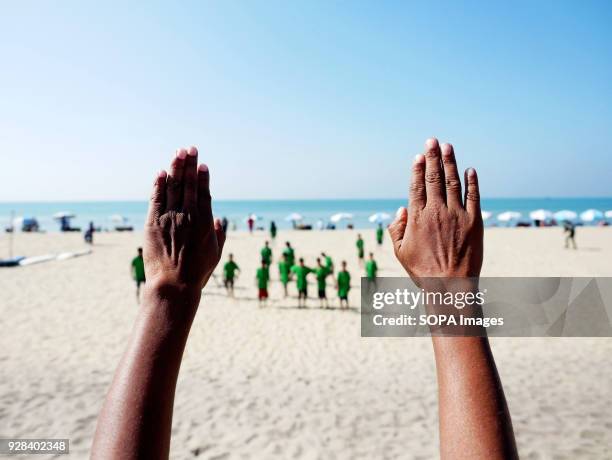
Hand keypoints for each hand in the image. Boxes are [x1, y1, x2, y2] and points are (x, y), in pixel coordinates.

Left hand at [144, 146, 225, 299]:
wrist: (173, 285)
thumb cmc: (197, 273)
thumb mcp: (215, 254)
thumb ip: (219, 235)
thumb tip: (219, 220)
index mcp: (205, 222)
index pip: (204, 193)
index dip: (203, 177)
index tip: (202, 164)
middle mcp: (188, 215)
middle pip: (189, 184)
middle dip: (189, 164)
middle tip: (190, 148)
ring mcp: (170, 217)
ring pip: (173, 186)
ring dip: (175, 167)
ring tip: (178, 153)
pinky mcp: (153, 223)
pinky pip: (156, 198)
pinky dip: (158, 184)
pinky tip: (161, 172)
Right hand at [388, 138, 482, 280]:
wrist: (451, 286)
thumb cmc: (423, 271)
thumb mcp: (401, 252)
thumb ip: (396, 229)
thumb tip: (401, 209)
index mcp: (418, 217)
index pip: (416, 186)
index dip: (417, 168)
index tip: (418, 155)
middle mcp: (437, 211)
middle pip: (433, 177)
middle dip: (432, 156)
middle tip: (432, 140)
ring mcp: (457, 215)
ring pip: (453, 182)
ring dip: (450, 162)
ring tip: (448, 147)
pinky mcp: (475, 222)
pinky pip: (474, 196)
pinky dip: (472, 182)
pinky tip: (470, 170)